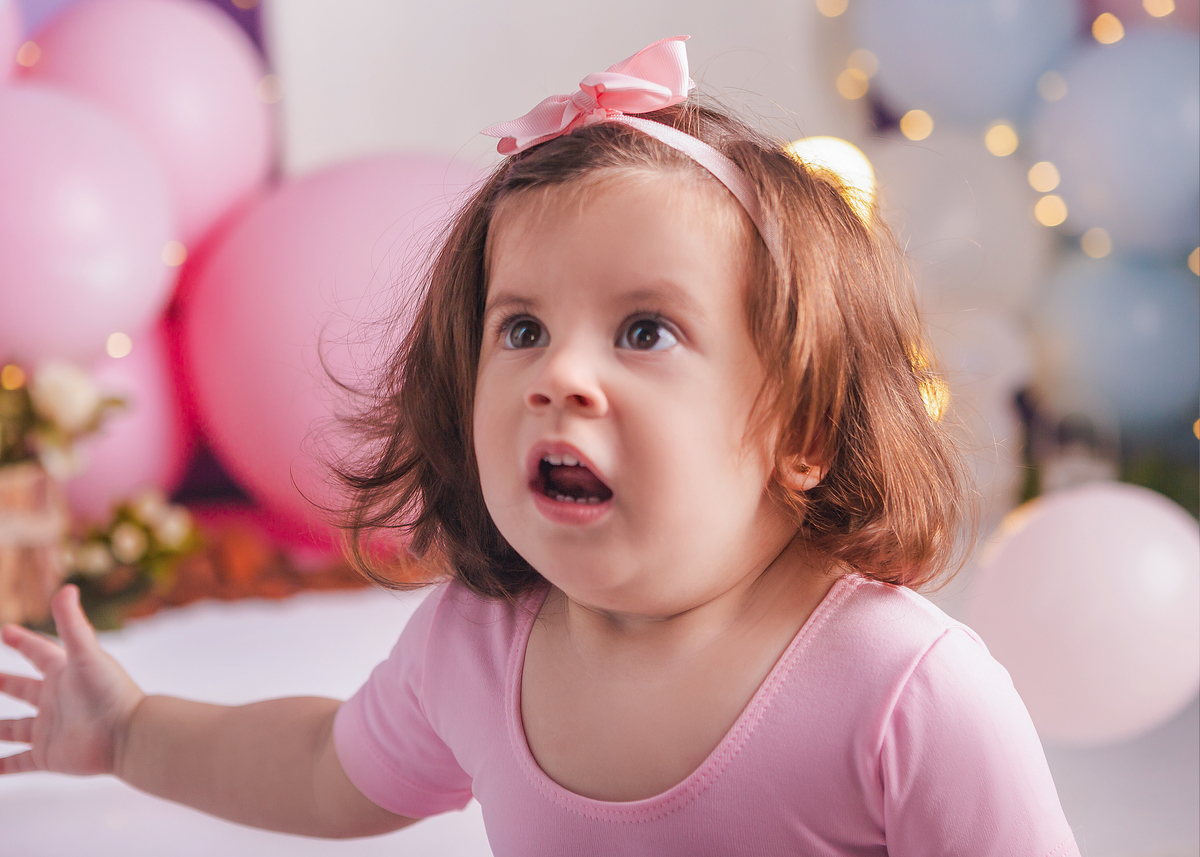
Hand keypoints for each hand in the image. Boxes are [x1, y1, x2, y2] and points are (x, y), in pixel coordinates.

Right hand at [0, 585, 144, 775]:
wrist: (128, 736)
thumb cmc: (111, 692)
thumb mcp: (87, 654)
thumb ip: (73, 624)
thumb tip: (66, 588)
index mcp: (64, 673)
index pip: (38, 652)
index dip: (21, 641)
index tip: (5, 631)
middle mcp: (55, 700)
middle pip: (21, 689)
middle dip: (3, 683)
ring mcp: (50, 728)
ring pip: (13, 728)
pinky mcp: (48, 755)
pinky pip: (20, 762)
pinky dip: (5, 766)